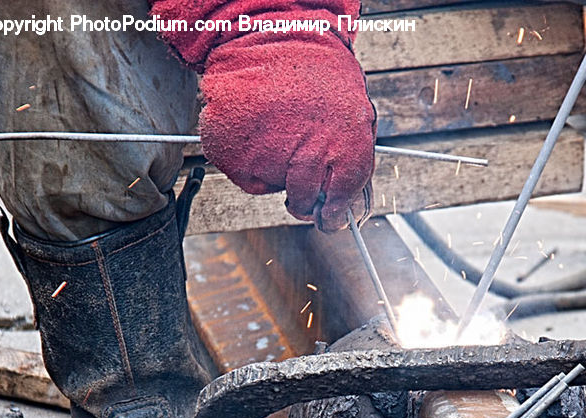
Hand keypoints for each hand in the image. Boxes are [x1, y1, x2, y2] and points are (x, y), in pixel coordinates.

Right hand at [200, 36, 375, 230]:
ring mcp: (268, 156)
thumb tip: (338, 201)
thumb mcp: (353, 114)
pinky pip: (244, 175)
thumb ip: (348, 159)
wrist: (272, 33)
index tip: (328, 216)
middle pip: (304, 200)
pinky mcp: (233, 153)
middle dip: (302, 196)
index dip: (333, 212)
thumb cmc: (316, 74)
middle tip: (297, 171)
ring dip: (273, 169)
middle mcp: (310, 156)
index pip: (341, 198)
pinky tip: (255, 130)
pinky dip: (246, 160)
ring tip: (275, 129)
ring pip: (272, 186)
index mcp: (347, 147)